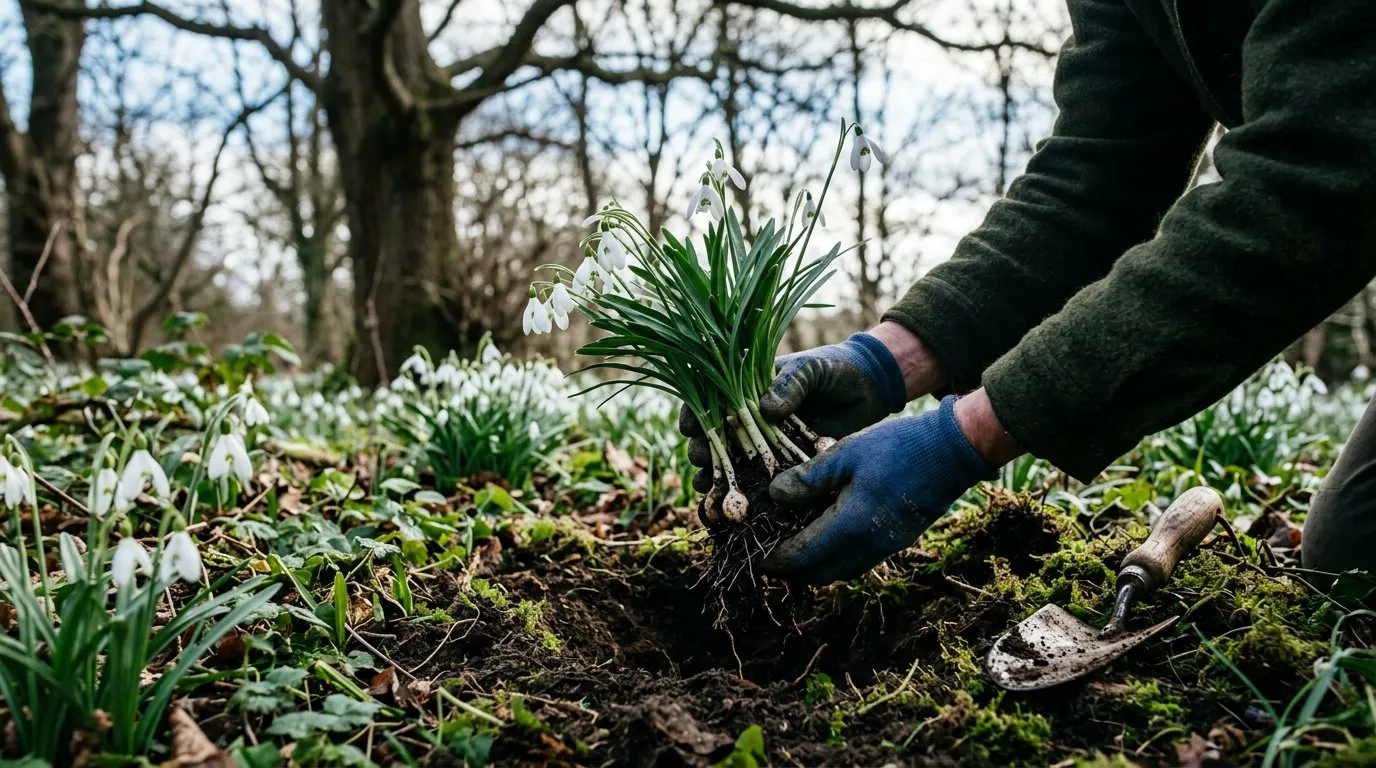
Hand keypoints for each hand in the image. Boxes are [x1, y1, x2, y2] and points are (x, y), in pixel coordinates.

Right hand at [678, 330, 911, 492]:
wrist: (872, 388)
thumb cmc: (836, 368)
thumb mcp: (811, 368)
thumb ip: (790, 384)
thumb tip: (765, 408)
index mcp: (749, 387)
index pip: (711, 400)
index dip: (696, 414)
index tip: (690, 428)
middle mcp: (751, 417)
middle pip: (715, 437)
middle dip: (702, 451)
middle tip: (701, 462)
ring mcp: (768, 443)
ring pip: (732, 464)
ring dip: (716, 479)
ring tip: (708, 491)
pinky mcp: (786, 464)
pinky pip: (762, 481)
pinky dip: (747, 495)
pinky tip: (733, 509)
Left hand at [762, 395, 996, 584]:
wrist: (953, 451)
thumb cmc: (898, 447)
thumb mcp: (846, 453)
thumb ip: (809, 478)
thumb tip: (775, 494)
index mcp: (851, 525)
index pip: (805, 556)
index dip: (779, 561)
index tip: (759, 560)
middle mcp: (869, 545)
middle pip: (822, 575)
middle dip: (795, 573)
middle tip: (773, 561)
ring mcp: (887, 545)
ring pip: (843, 571)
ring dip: (818, 569)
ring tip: (797, 553)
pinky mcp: (899, 539)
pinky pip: (860, 561)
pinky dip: (839, 559)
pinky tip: (830, 539)